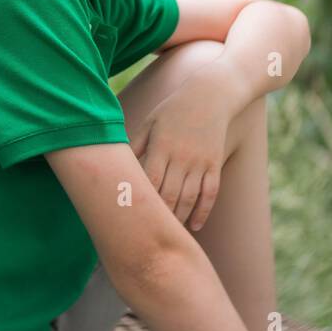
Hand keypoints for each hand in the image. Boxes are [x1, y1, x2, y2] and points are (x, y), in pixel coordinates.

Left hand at [129, 82, 234, 232]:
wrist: (210, 94)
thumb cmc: (173, 110)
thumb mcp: (149, 122)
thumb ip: (134, 146)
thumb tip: (116, 166)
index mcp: (160, 146)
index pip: (148, 182)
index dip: (141, 202)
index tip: (130, 220)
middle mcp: (181, 156)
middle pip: (168, 195)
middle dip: (158, 217)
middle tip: (146, 236)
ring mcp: (200, 161)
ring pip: (189, 198)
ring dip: (179, 219)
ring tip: (168, 234)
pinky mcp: (215, 163)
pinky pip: (210, 193)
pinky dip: (203, 212)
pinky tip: (194, 226)